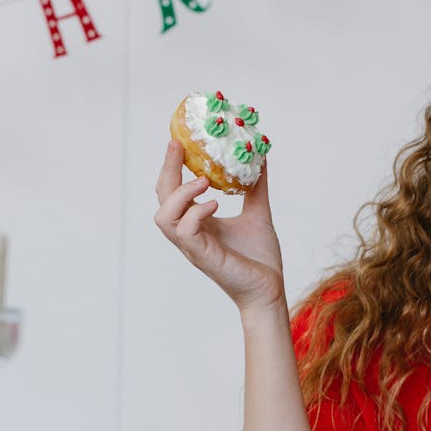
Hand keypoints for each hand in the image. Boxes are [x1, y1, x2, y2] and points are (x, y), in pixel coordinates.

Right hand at [154, 140, 285, 313]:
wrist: (269, 290)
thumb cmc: (259, 259)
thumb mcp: (258, 213)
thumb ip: (256, 188)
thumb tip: (261, 158)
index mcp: (198, 222)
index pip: (172, 191)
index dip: (172, 167)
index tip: (179, 141)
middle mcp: (190, 233)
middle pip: (162, 199)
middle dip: (167, 170)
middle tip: (178, 146)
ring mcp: (194, 246)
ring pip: (164, 217)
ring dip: (179, 194)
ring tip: (204, 181)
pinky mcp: (203, 257)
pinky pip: (186, 232)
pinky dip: (196, 213)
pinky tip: (216, 204)